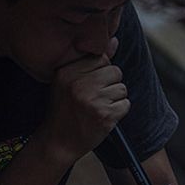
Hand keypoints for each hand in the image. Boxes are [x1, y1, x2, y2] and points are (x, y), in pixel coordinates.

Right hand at [43, 51, 129, 166]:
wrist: (57, 142)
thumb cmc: (64, 110)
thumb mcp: (69, 82)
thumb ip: (91, 61)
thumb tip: (114, 41)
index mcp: (67, 72)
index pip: (101, 58)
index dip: (100, 73)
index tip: (89, 87)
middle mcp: (78, 83)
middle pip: (115, 71)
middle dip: (110, 85)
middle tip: (95, 99)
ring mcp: (92, 100)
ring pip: (122, 88)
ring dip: (115, 99)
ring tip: (98, 108)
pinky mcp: (104, 115)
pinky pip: (126, 104)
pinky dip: (118, 112)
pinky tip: (103, 118)